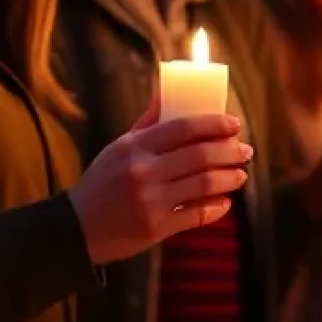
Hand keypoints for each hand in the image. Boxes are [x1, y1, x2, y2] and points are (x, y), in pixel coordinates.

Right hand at [69, 110, 251, 264]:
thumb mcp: (119, 148)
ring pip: (204, 184)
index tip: (234, 124)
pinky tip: (224, 202)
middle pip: (200, 155)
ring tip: (240, 174)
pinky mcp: (155, 228)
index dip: (214, 124)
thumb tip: (168, 93)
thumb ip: (147, 124)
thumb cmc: (102, 183)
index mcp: (133, 147)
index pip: (183, 127)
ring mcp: (150, 201)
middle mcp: (143, 172)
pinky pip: (196, 214)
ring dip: (229, 178)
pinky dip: (216, 207)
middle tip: (245, 150)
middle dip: (230, 151)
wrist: (76, 228)